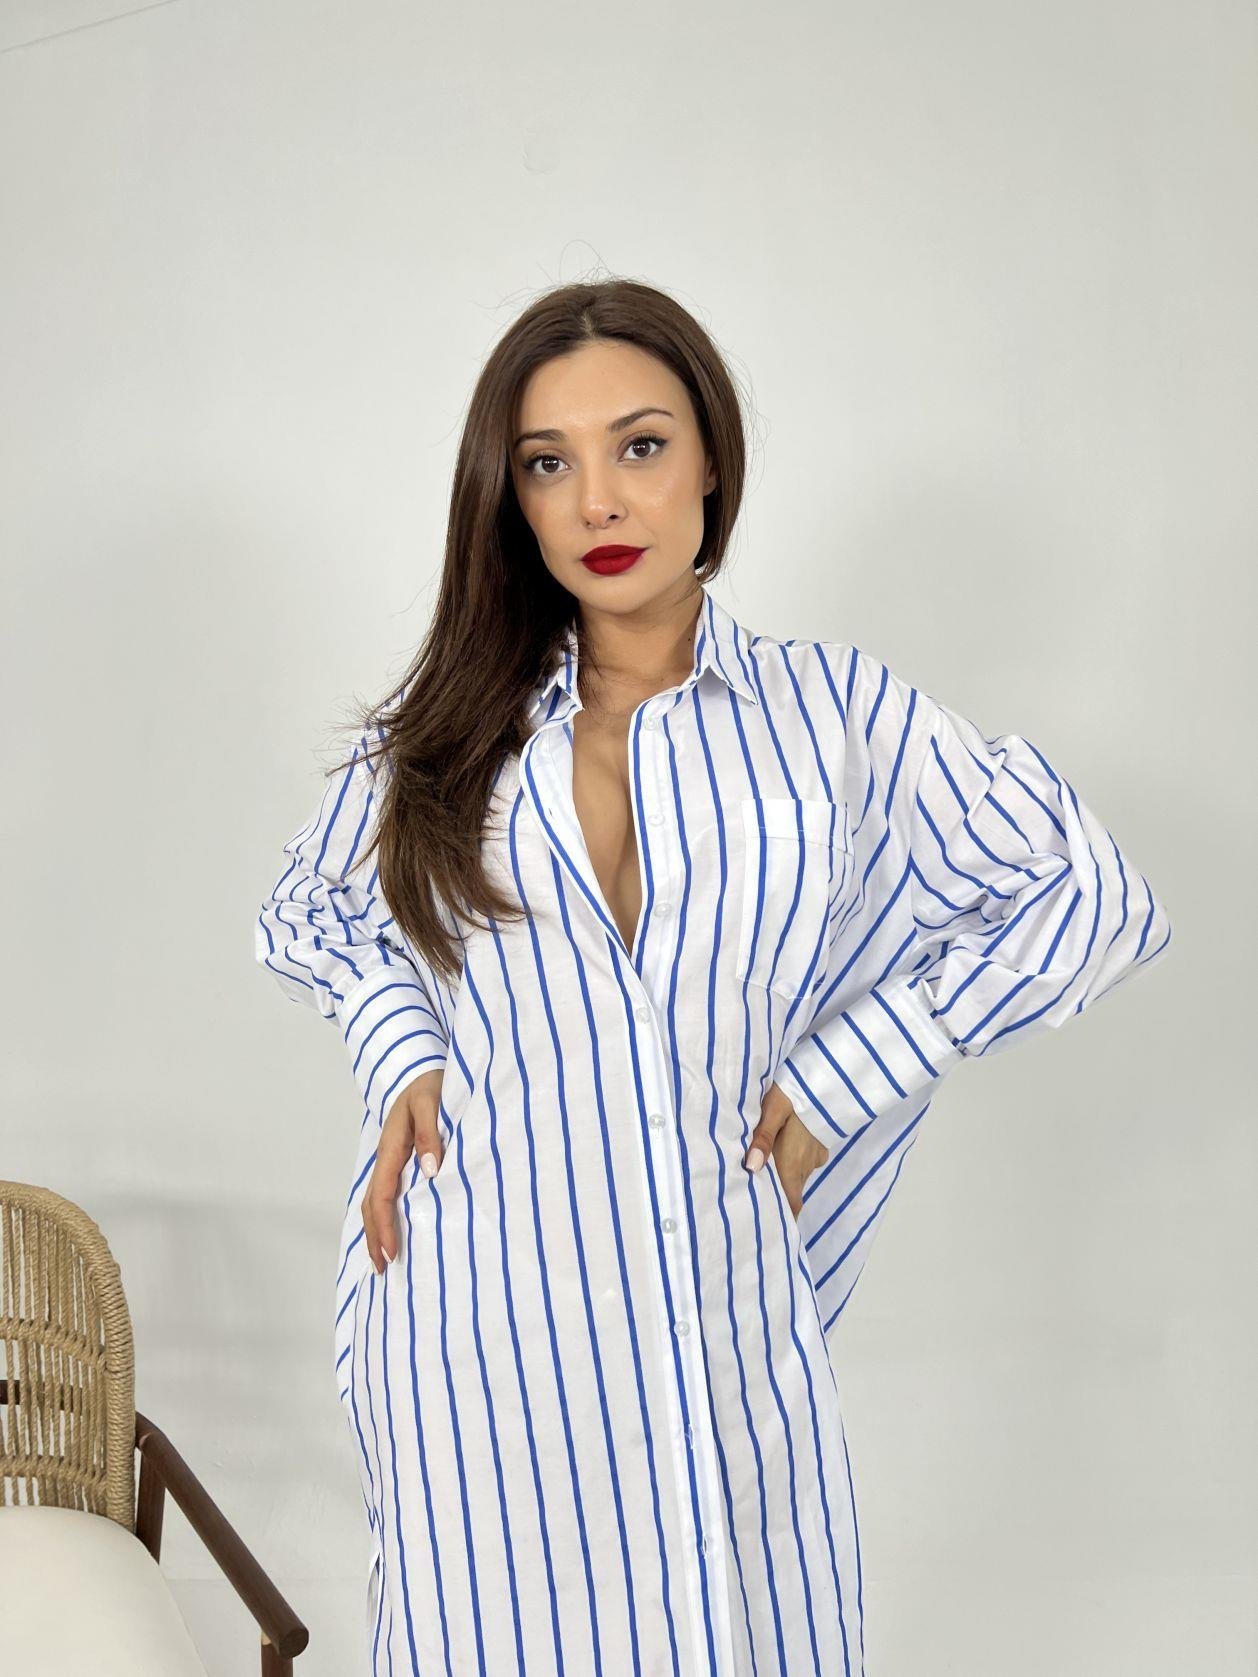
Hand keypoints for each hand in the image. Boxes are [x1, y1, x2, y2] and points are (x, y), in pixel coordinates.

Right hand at [362, 1066, 445, 1273]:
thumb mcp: (432, 1103)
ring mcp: (390, 1161)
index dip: (384, 1226)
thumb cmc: (429, 1086)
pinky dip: (384, 1216)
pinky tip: (393, 1230)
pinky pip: (386, 1193)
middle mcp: (387, 1158)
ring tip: (383, 1260)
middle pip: (371, 1205)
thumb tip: (430, 1171)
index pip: (382, 1195)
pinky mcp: (398, 1160)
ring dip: (376, 1230)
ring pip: (375, 1201)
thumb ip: (431, 1134)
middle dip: (375, 1238)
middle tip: (382, 1269)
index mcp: (392, 1148)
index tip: (392, 1253)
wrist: (422, 1072)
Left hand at [744, 1080, 828, 1218]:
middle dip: (779, 1197)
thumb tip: (751, 1168)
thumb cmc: (795, 1095)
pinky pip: (806, 1162)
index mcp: (792, 1163)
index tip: (774, 1229)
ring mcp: (816, 1156)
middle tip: (761, 1201)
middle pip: (792, 1191)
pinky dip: (795, 1162)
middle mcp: (806, 1166)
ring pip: (798, 1175)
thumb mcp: (772, 1112)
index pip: (791, 1203)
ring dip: (785, 1177)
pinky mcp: (821, 1145)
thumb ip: (762, 1139)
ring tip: (766, 1174)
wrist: (828, 1080)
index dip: (785, 1218)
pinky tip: (783, 1150)